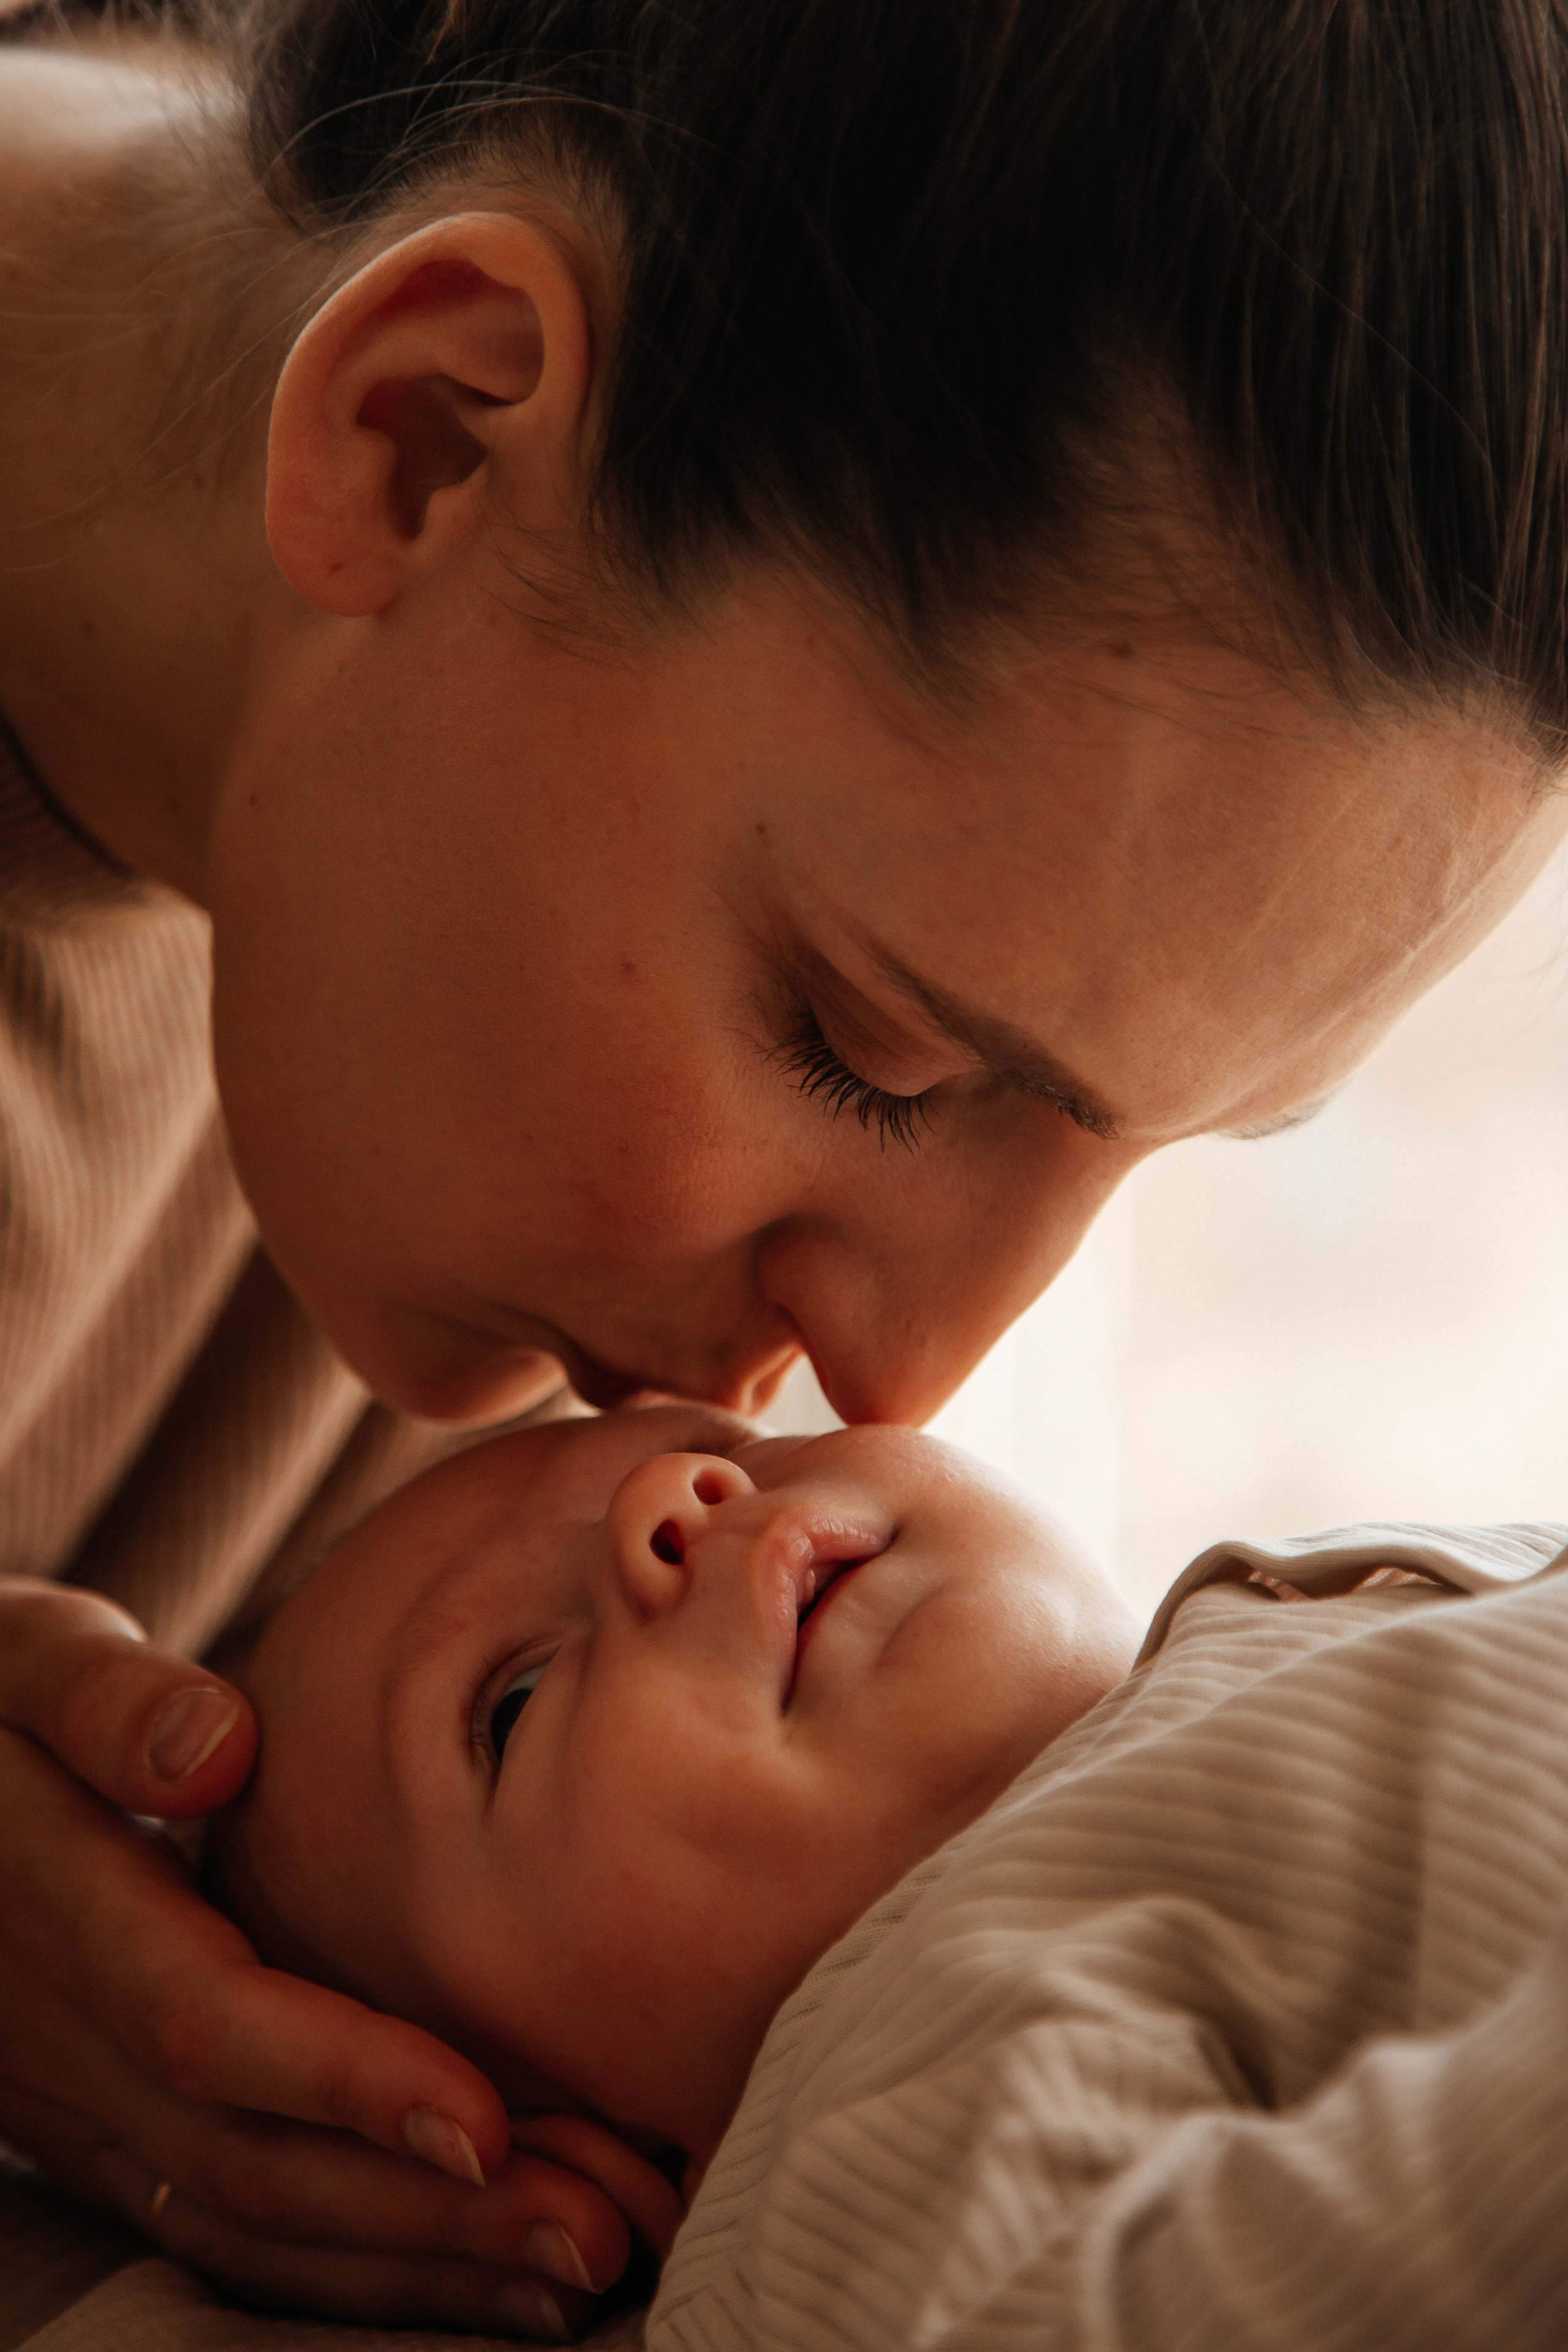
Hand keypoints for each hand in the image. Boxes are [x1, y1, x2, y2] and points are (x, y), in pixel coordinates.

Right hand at [0, 1583, 682, 2333]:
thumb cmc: (3, 1704)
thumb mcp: (27, 1663)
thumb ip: (106, 1699)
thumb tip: (215, 1750)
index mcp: (57, 1912)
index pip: (204, 2022)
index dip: (342, 2080)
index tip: (483, 2120)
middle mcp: (67, 2040)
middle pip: (249, 2160)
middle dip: (424, 2210)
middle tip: (594, 2229)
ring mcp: (87, 2111)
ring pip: (250, 2222)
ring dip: (417, 2263)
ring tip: (579, 2269)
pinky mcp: (117, 2141)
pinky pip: (237, 2232)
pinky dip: (366, 2272)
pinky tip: (489, 2281)